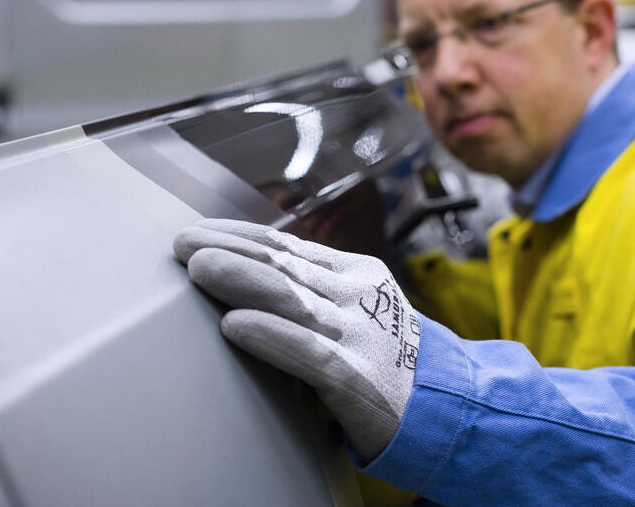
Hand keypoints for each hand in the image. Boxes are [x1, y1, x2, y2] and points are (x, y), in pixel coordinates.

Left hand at [173, 219, 420, 460]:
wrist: (451, 403)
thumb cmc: (390, 357)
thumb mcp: (359, 309)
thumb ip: (313, 292)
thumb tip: (247, 275)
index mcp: (355, 275)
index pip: (289, 247)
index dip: (242, 235)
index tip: (202, 230)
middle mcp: (358, 297)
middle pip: (285, 264)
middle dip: (231, 250)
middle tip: (184, 243)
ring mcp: (362, 335)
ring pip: (293, 298)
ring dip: (242, 279)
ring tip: (200, 268)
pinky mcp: (362, 379)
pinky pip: (310, 353)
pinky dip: (271, 336)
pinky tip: (236, 326)